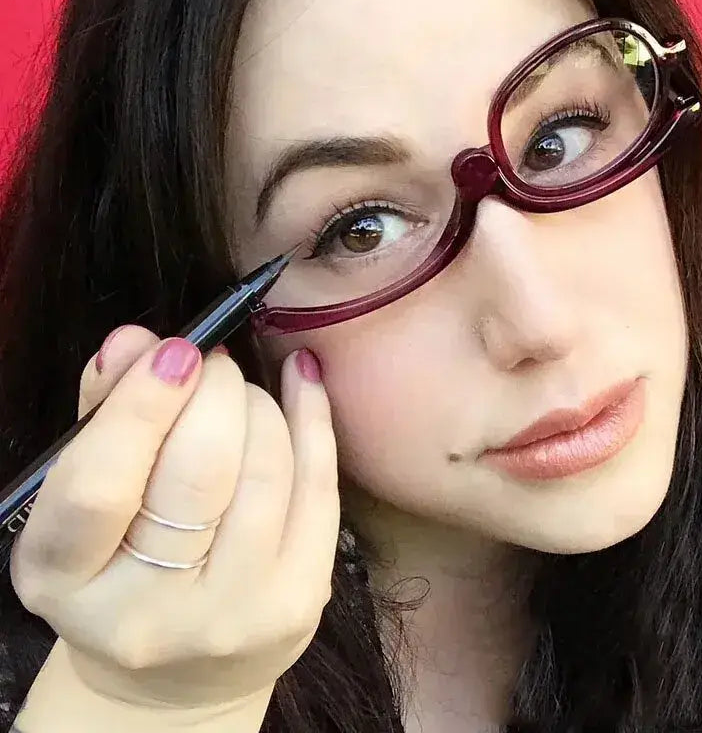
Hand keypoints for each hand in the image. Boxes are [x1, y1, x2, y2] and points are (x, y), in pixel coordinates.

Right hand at [10, 325, 338, 709]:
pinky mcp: (301, 601)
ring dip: (259, 404)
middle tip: (211, 363)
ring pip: (268, 470)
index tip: (176, 351)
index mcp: (68, 581)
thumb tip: (136, 341)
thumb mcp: (84, 503)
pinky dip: (313, 416)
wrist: (179, 673)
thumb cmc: (120, 569)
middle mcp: (151, 612)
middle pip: (201, 470)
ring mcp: (237, 613)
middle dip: (217, 390)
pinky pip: (320, 486)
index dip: (143, 405)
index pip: (102, 485)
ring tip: (240, 391)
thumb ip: (103, 416)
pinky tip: (302, 377)